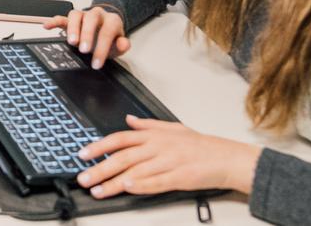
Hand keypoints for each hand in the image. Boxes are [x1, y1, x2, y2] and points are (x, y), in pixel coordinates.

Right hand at [44, 6, 128, 68]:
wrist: (103, 29)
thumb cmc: (109, 38)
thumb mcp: (118, 44)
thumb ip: (122, 45)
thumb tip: (123, 44)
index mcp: (111, 20)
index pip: (107, 32)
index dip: (102, 48)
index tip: (97, 62)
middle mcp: (96, 15)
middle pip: (91, 19)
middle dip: (87, 34)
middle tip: (84, 50)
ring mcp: (83, 16)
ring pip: (75, 15)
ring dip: (73, 28)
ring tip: (71, 42)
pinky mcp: (70, 19)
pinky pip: (61, 17)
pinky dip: (53, 21)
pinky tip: (47, 26)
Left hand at [76, 115, 260, 196]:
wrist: (226, 158)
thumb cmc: (200, 145)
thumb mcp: (172, 128)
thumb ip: (148, 124)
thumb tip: (128, 120)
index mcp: (154, 135)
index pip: (120, 139)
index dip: (100, 146)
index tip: (83, 154)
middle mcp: (158, 147)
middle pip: (123, 158)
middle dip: (100, 168)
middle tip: (83, 178)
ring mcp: (168, 162)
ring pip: (135, 172)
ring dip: (114, 183)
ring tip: (98, 191)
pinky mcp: (179, 178)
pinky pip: (156, 182)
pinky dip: (141, 185)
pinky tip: (128, 188)